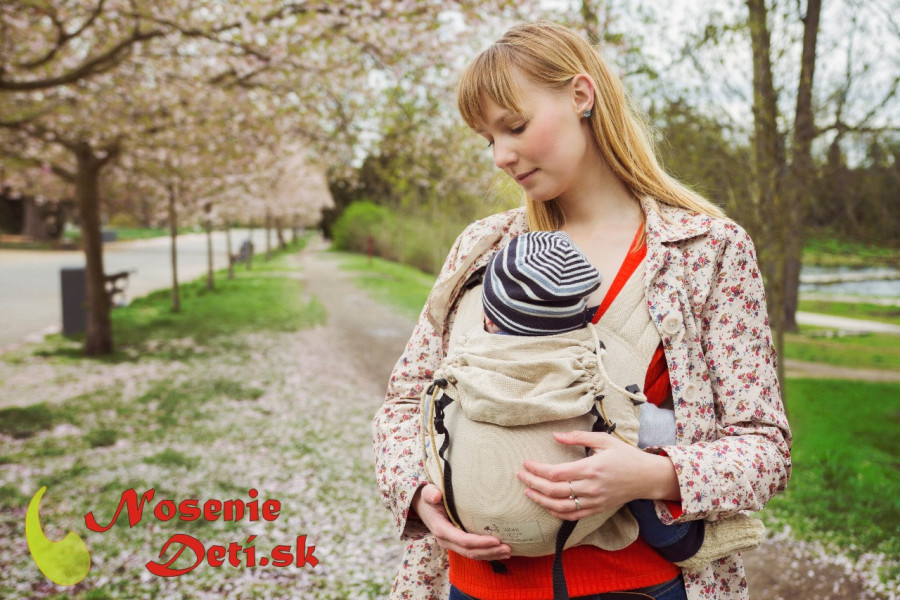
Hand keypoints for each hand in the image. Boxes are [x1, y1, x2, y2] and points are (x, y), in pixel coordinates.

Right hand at [412, 483, 511, 559]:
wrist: (422, 505)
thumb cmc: (428, 497)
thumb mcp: (427, 492)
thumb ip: (430, 493)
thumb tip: (436, 495)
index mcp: (441, 529)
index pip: (463, 540)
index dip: (480, 542)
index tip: (497, 540)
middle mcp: (446, 540)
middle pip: (470, 551)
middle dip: (490, 552)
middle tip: (508, 548)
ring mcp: (451, 544)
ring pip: (472, 555)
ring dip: (491, 555)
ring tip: (508, 551)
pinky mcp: (456, 543)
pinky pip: (472, 552)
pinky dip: (486, 553)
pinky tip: (499, 551)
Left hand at [517, 431, 679, 520]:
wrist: (647, 477)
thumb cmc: (625, 455)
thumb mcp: (604, 439)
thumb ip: (578, 437)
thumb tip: (555, 435)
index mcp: (591, 468)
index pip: (556, 473)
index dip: (537, 469)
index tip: (525, 463)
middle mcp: (591, 487)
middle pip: (554, 491)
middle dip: (533, 483)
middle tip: (520, 475)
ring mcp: (594, 501)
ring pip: (560, 506)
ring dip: (540, 500)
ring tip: (527, 491)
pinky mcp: (597, 509)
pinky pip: (572, 515)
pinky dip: (556, 512)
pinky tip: (546, 505)